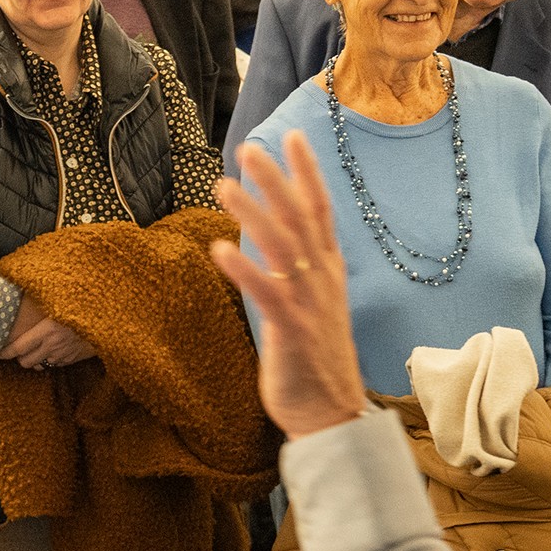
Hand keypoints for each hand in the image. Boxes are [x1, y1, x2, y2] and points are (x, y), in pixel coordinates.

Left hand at [0, 293, 96, 368]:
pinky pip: (55, 365)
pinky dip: (50, 360)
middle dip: (19, 357)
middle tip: (18, 349)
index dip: (5, 352)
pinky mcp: (72, 360)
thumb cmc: (80, 305)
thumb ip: (39, 300)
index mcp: (46, 331)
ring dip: (35, 360)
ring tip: (35, 350)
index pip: (18, 348)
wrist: (105, 319)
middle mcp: (52, 346)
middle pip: (25, 362)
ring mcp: (63, 355)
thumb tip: (19, 287)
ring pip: (40, 366)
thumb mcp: (58, 301)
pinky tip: (52, 350)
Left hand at [214, 134, 369, 439]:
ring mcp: (310, 304)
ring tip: (224, 185)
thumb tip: (273, 242)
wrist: (331, 414)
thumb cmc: (314, 360)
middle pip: (300, 218)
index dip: (306, 173)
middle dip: (276, 180)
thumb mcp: (311, 305)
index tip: (293, 137)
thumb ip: (298, 271)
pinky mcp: (292, 331)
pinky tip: (220, 248)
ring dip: (254, 213)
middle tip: (249, 148)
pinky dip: (245, 269)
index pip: (320, 210)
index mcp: (329, 271)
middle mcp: (323, 280)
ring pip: (282, 247)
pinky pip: (267, 293)